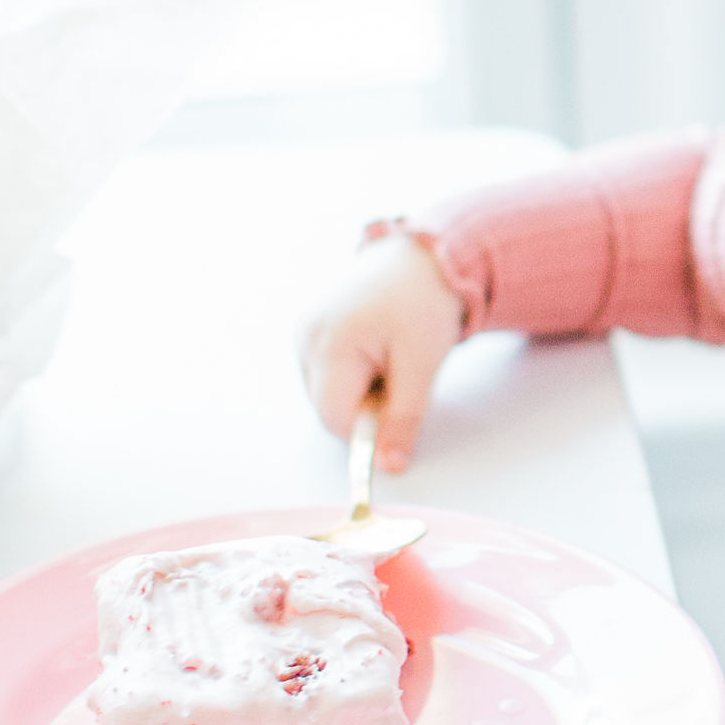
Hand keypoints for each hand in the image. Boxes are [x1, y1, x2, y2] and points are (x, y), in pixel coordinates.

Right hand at [296, 234, 464, 470]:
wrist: (421, 258)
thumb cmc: (424, 305)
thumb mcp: (423, 365)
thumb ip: (404, 418)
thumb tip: (388, 467)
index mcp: (331, 343)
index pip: (333, 417)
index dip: (367, 425)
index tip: (398, 404)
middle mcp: (305, 336)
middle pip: (326, 406)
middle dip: (363, 404)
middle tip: (397, 374)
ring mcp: (301, 330)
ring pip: (324, 392)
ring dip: (357, 389)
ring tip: (386, 356)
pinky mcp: (305, 328)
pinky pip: (321, 372)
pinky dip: (348, 372)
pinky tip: (370, 347)